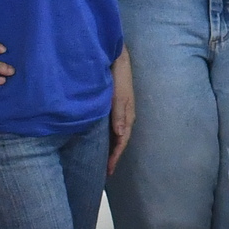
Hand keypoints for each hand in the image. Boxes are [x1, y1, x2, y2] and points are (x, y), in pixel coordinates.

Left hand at [108, 50, 135, 170]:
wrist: (115, 57)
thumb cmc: (118, 75)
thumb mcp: (118, 95)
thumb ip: (119, 113)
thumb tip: (120, 135)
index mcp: (127, 116)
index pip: (122, 141)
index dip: (115, 157)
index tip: (108, 171)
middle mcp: (125, 116)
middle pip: (120, 141)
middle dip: (113, 156)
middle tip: (105, 171)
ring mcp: (119, 112)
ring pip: (116, 135)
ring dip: (110, 147)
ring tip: (102, 160)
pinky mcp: (113, 106)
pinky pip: (111, 127)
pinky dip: (107, 137)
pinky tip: (101, 140)